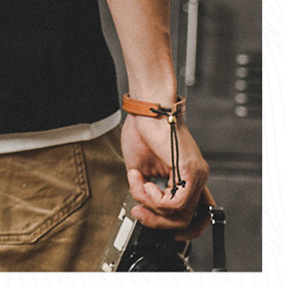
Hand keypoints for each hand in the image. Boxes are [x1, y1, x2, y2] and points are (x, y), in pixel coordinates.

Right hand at [121, 113, 209, 238]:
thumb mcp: (142, 167)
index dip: (181, 228)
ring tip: (137, 183)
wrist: (146, 107)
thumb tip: (143, 207)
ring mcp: (196, 174)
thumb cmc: (143, 128)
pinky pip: (175, 203)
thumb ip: (147, 190)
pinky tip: (144, 182)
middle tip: (138, 211)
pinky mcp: (190, 170)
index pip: (197, 213)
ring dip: (150, 204)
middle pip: (185, 220)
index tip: (156, 223)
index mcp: (187, 175)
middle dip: (156, 221)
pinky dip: (154, 198)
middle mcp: (197, 176)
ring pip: (179, 214)